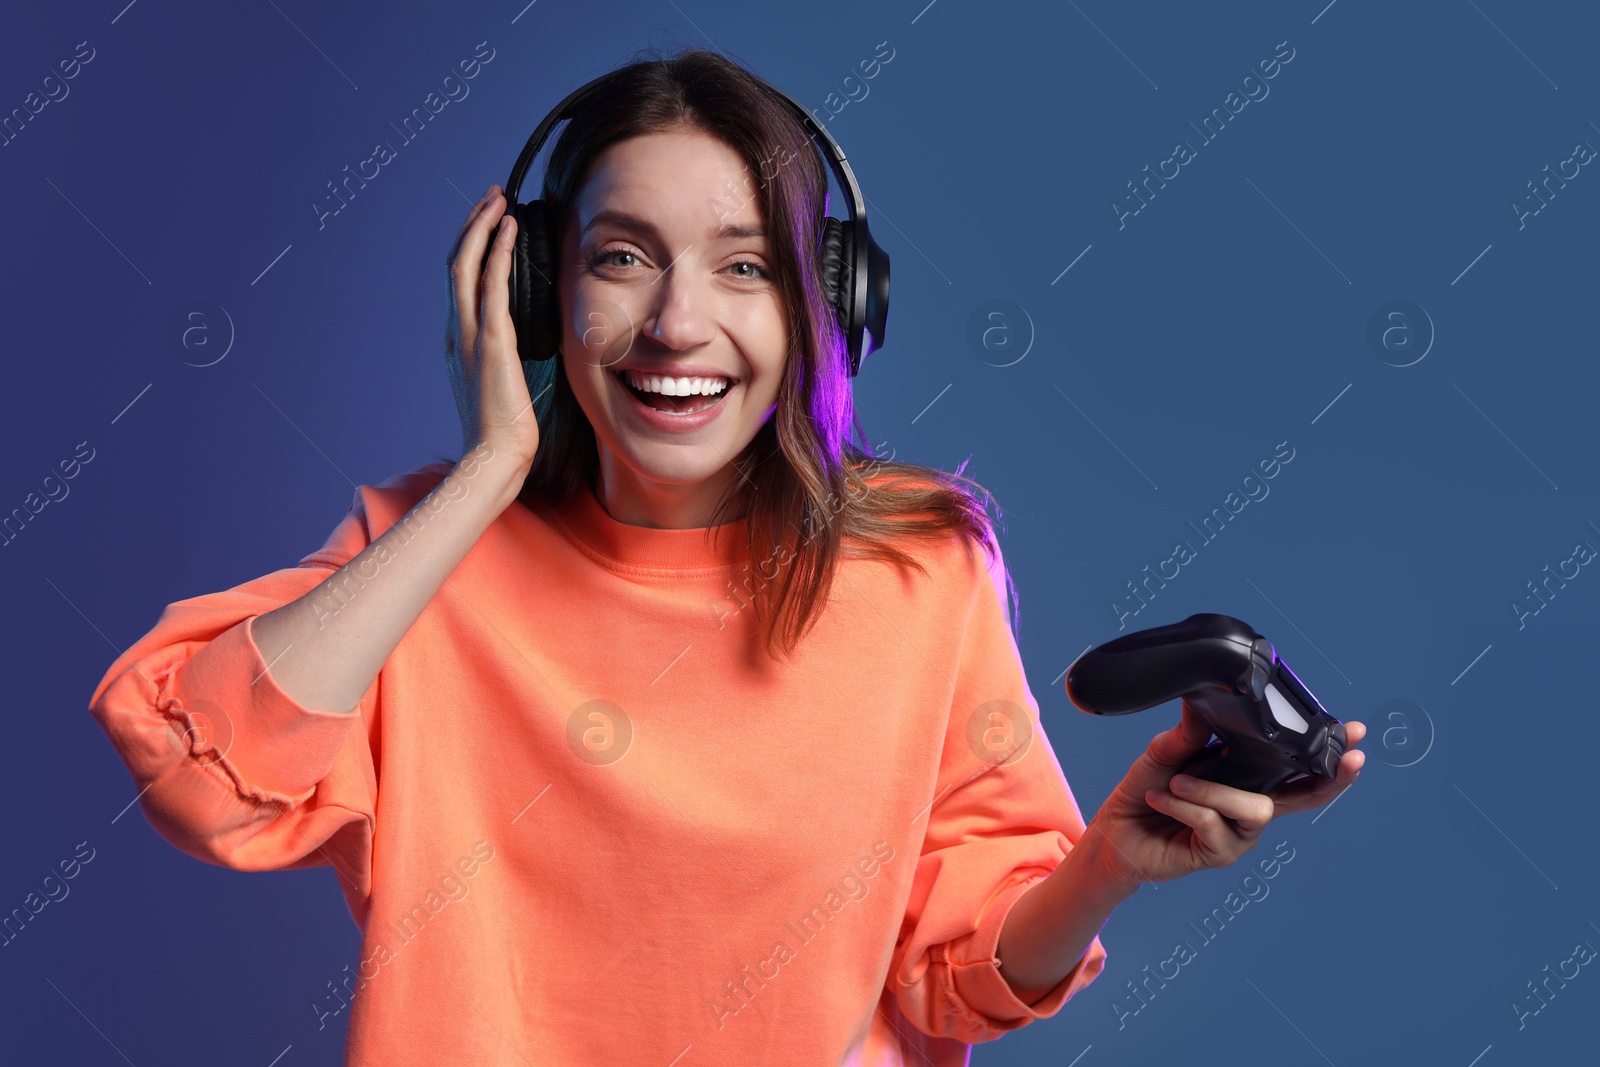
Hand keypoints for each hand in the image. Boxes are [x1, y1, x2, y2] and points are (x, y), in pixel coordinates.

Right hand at [445, 184, 539, 472]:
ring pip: (467, 265)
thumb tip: (522, 342)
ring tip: (500, 198)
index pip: (460, 281)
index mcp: (460, 340)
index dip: (473, 245)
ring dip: (484, 227)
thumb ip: (505, 357)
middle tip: (493, 195)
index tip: (492, 221)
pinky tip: (512, 229)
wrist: (495, 458)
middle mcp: (458, 331)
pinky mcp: (491, 342)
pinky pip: (491, 286)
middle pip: (457, 262)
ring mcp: (470, 335)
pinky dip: (500, 252)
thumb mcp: (503, 383)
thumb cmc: (505, 430)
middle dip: (474, 225)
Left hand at [1084, 700, 1366, 891]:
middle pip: (1305, 796)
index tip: (1355, 734)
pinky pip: (1215, 825)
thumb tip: (1203, 699)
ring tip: (1174, 783)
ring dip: (1211, 789)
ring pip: (1253, 808)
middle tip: (1347, 756)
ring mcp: (1239, 835)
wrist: (1115, 834)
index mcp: (1245, 778)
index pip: (1294, 767)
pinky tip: (1161, 800)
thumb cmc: (1145, 793)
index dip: (1326, 754)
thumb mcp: (1165, 754)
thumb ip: (1189, 733)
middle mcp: (1250, 808)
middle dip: (1328, 775)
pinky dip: (1184, 807)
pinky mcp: (1219, 855)